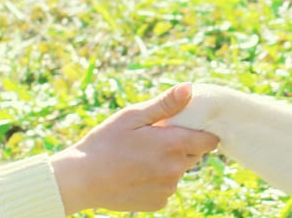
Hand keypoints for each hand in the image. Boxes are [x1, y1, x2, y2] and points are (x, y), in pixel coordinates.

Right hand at [50, 84, 219, 213]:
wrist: (82, 179)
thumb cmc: (105, 142)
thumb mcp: (132, 116)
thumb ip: (165, 104)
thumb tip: (189, 88)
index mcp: (173, 145)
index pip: (209, 141)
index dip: (200, 132)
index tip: (185, 127)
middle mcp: (175, 170)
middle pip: (194, 155)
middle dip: (181, 146)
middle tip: (154, 140)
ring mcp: (167, 189)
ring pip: (178, 172)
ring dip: (168, 164)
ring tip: (140, 157)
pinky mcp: (158, 203)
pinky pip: (166, 187)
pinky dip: (157, 180)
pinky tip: (136, 174)